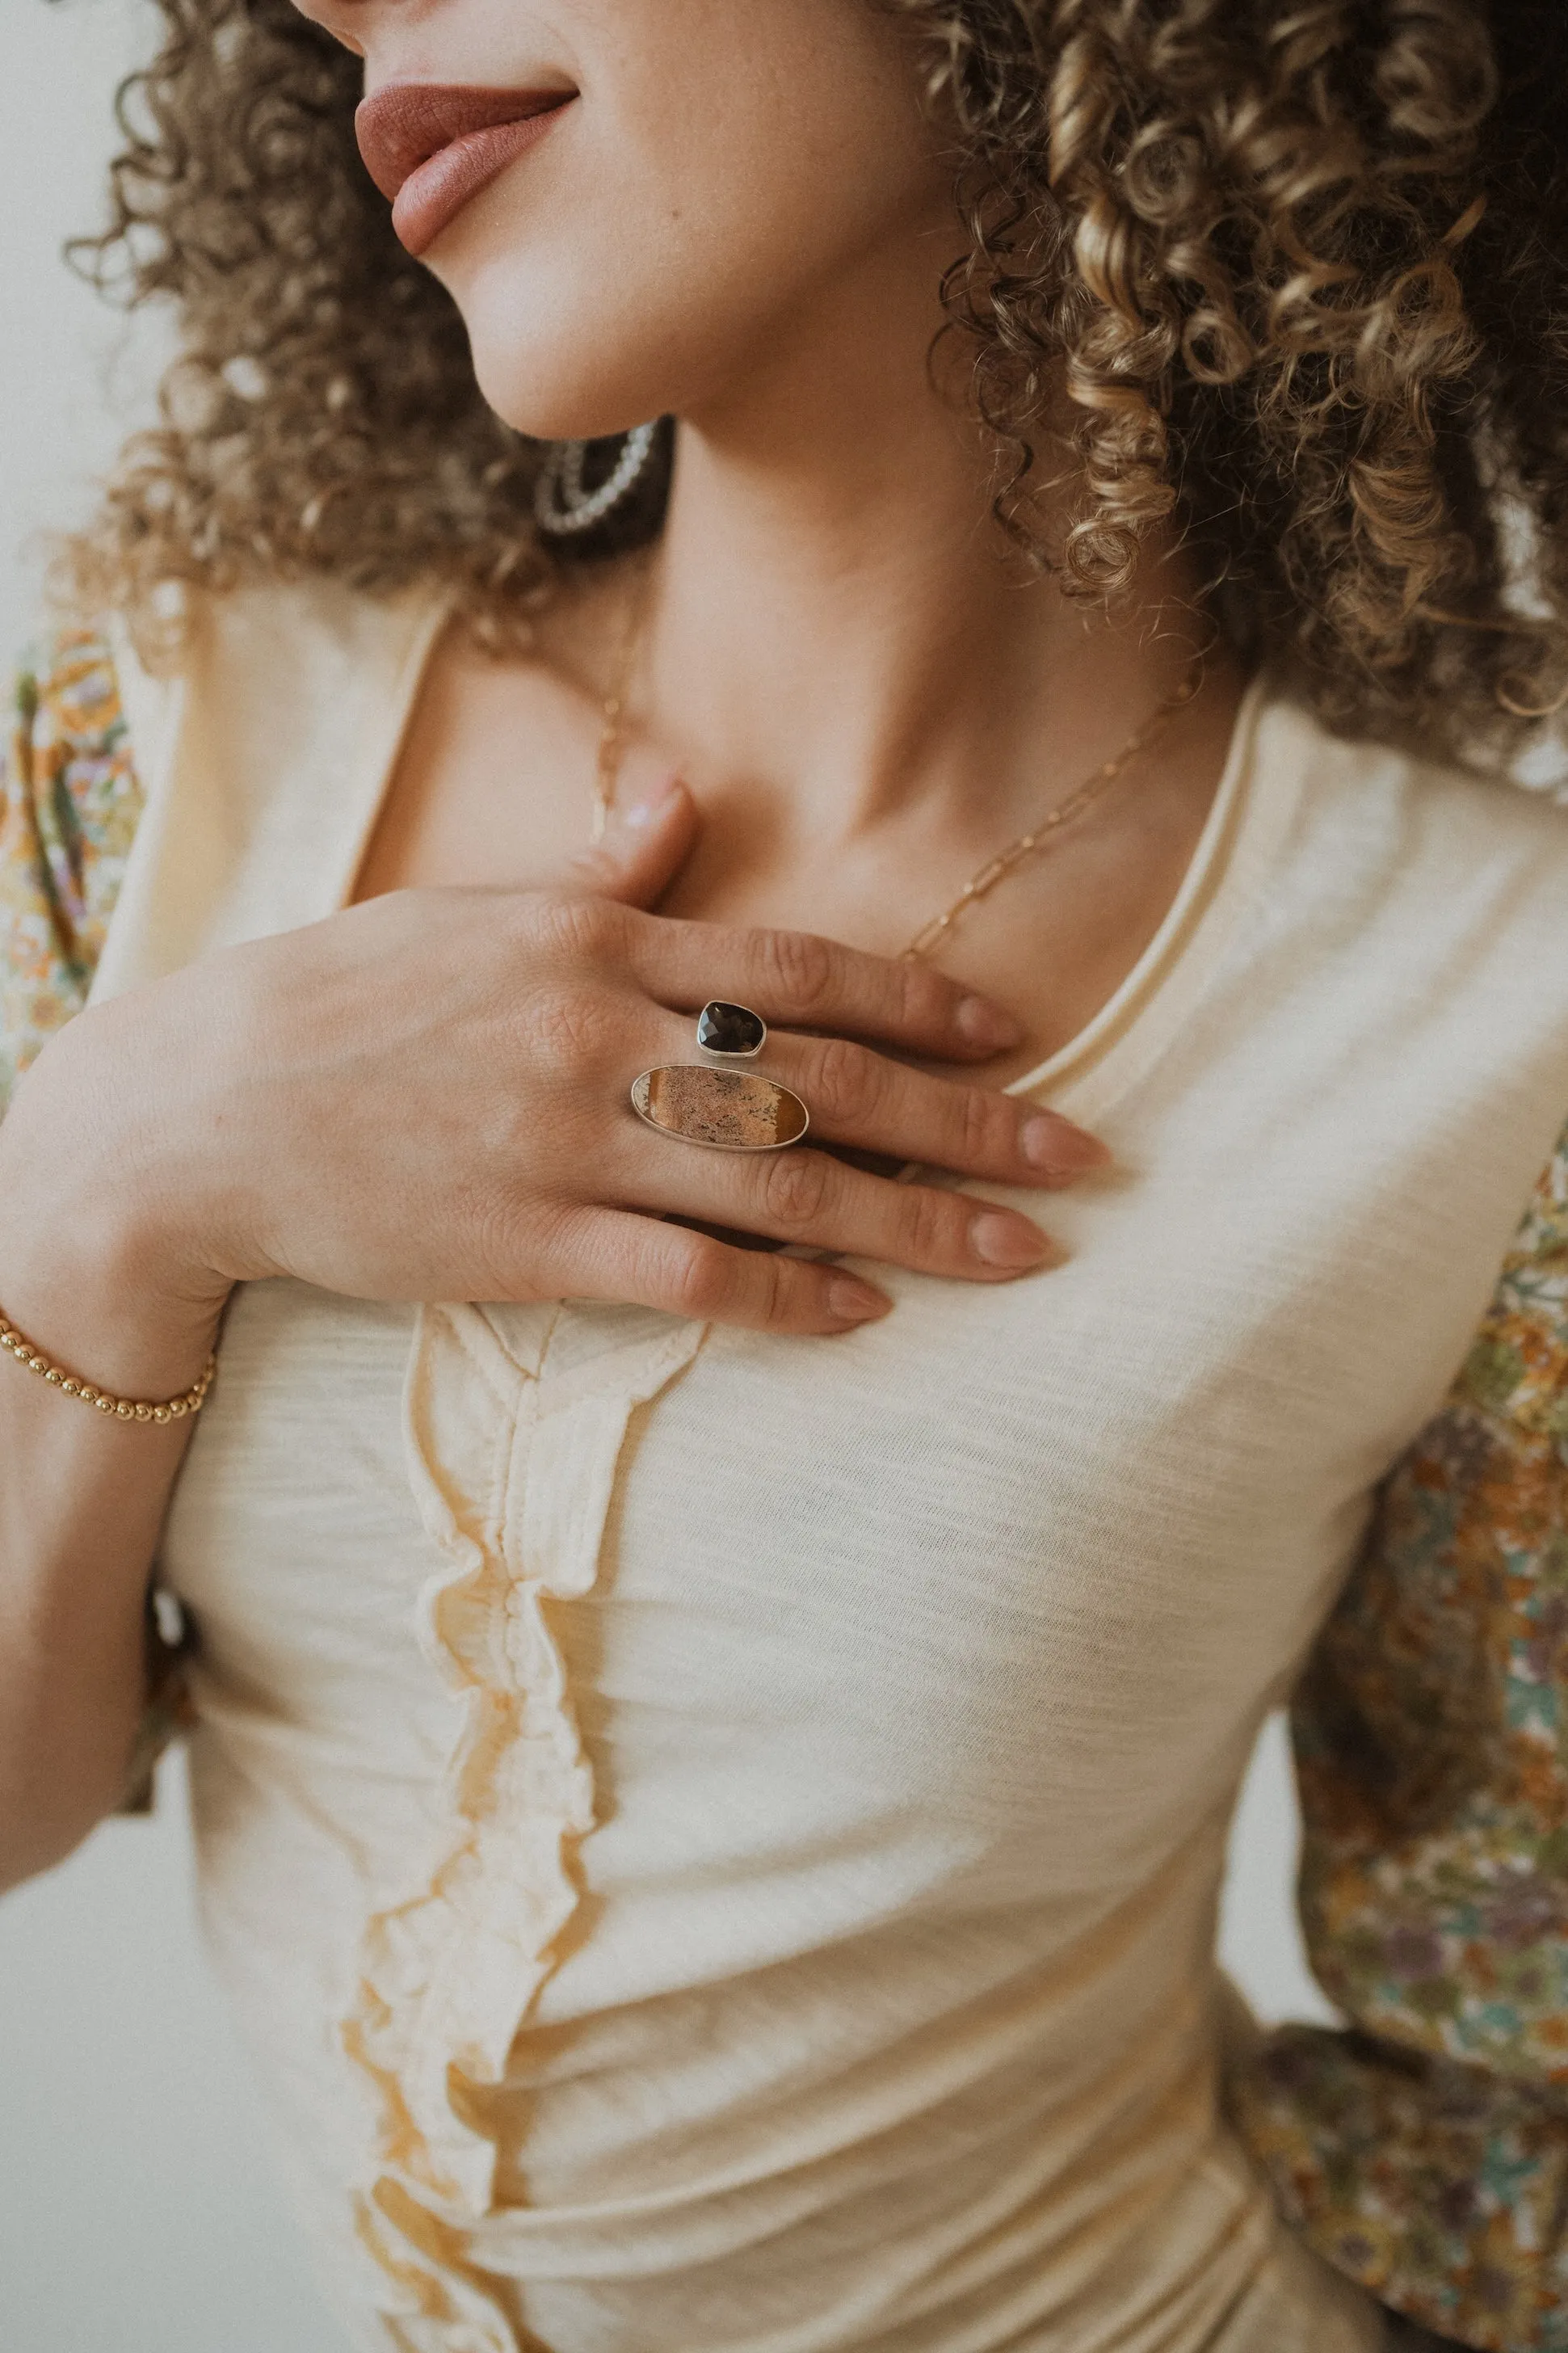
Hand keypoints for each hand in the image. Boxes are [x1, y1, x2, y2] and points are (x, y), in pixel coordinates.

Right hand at [7, 774, 1106, 1356]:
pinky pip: (688, 1273)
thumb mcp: (470, 909)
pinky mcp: (528, 1242)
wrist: (202, 1111)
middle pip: (823, 1077)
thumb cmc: (343, 1003)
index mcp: (595, 938)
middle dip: (966, 1122)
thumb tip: (680, 798)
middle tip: (1080, 1155)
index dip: (918, 1003)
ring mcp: (568, 1140)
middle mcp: (600, 1030)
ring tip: (1021, 1254)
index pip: (797, 963)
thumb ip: (597, 871)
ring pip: (780, 1181)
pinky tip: (866, 1311)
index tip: (1017, 1032)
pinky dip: (787, 1293)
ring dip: (915, 1222)